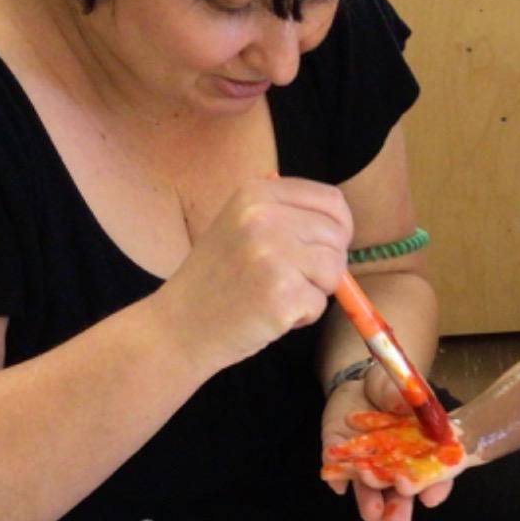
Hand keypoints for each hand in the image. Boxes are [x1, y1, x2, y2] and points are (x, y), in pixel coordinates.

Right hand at [157, 176, 351, 373]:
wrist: (178, 326)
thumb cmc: (216, 279)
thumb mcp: (239, 225)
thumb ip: (286, 214)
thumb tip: (341, 221)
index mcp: (256, 193)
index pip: (331, 199)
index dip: (339, 226)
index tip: (326, 245)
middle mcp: (264, 218)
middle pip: (337, 235)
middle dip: (326, 262)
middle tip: (290, 278)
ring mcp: (273, 255)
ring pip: (335, 269)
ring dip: (315, 290)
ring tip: (278, 294)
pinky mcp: (282, 294)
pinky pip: (319, 303)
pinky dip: (302, 316)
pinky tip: (270, 314)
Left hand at [320, 368, 457, 520]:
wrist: (361, 382)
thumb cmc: (392, 386)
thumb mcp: (404, 386)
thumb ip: (406, 398)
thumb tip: (404, 406)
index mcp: (421, 447)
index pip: (433, 471)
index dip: (434, 485)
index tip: (430, 499)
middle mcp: (396, 463)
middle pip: (400, 492)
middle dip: (398, 509)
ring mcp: (367, 462)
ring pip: (369, 488)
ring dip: (369, 500)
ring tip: (372, 514)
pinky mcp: (340, 456)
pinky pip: (336, 471)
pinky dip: (337, 479)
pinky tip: (337, 486)